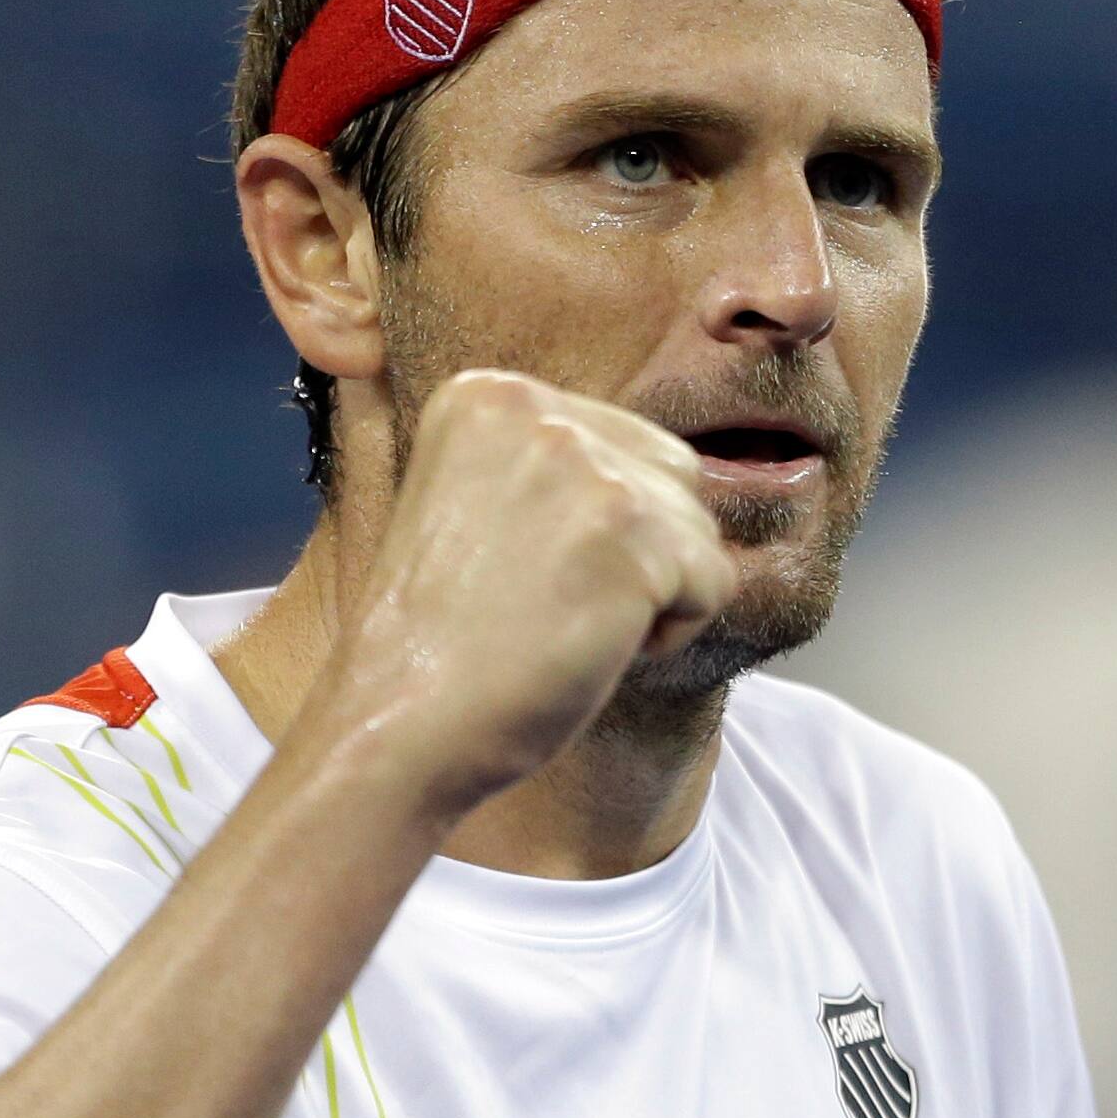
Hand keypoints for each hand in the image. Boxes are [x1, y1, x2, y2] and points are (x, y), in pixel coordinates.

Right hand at [313, 369, 734, 816]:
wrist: (401, 721)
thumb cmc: (442, 643)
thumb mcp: (478, 507)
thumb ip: (554, 470)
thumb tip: (668, 472)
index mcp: (489, 395)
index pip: (620, 445)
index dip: (595, 533)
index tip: (519, 577)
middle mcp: (537, 410)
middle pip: (671, 475)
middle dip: (640, 554)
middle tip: (551, 608)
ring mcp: (588, 465)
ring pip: (697, 531)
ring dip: (656, 596)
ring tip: (567, 627)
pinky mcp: (632, 531)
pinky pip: (715, 582)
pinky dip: (672, 634)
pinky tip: (595, 648)